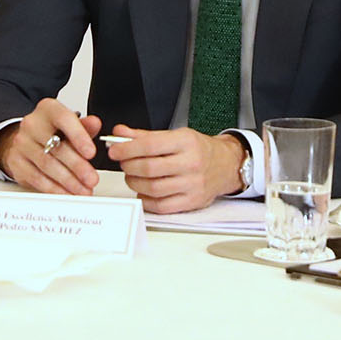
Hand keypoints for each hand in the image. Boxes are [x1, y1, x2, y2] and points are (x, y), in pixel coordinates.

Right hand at [0, 99, 101, 195]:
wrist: (27, 140)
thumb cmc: (52, 132)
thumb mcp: (71, 124)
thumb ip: (85, 126)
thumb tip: (95, 123)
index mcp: (48, 109)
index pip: (63, 119)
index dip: (79, 137)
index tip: (91, 153)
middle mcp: (32, 124)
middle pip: (56, 147)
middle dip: (77, 166)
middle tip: (91, 178)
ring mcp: (22, 143)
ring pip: (47, 165)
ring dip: (68, 181)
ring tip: (83, 189)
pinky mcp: (16, 162)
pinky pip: (37, 178)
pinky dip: (54, 188)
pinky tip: (66, 192)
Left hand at [107, 125, 244, 212]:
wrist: (225, 165)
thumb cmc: (198, 150)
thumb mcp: (175, 135)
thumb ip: (145, 135)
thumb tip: (119, 133)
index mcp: (186, 142)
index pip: (150, 145)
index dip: (127, 149)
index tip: (114, 150)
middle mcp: (191, 163)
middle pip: (149, 168)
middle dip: (128, 166)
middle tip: (123, 163)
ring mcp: (193, 185)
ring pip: (152, 188)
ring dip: (134, 182)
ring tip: (132, 176)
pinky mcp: (192, 202)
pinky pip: (161, 206)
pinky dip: (146, 199)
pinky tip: (143, 191)